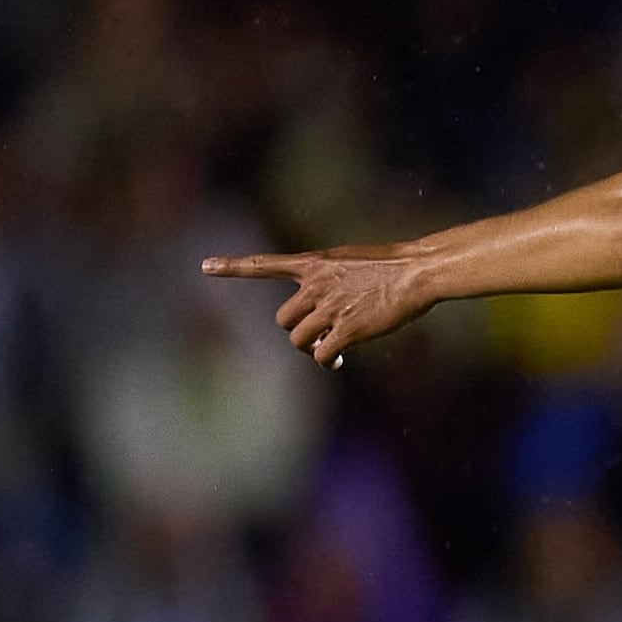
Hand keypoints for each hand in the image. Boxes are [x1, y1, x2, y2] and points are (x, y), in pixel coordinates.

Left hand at [200, 244, 440, 365]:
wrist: (417, 272)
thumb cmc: (392, 266)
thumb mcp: (351, 260)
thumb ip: (328, 280)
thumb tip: (323, 310)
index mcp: (314, 264)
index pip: (265, 264)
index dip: (233, 266)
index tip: (205, 266)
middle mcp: (316, 285)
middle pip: (283, 319)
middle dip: (297, 331)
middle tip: (317, 337)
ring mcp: (330, 308)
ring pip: (298, 339)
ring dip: (311, 348)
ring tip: (330, 350)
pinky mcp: (347, 329)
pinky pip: (323, 353)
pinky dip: (327, 360)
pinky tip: (339, 360)